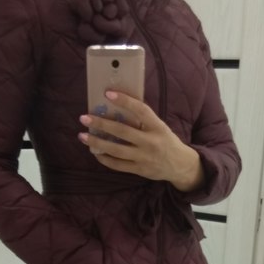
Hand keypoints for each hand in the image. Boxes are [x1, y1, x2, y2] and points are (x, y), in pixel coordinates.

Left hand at [78, 91, 204, 192]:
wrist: (180, 165)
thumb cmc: (166, 141)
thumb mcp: (160, 127)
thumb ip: (143, 120)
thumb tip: (117, 108)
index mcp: (158, 127)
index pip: (141, 110)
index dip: (125, 101)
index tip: (108, 93)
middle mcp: (151, 142)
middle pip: (122, 132)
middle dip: (101, 124)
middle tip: (84, 118)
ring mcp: (144, 157)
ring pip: (116, 150)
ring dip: (97, 143)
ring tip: (83, 136)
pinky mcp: (139, 170)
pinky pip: (118, 165)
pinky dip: (105, 159)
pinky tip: (95, 152)